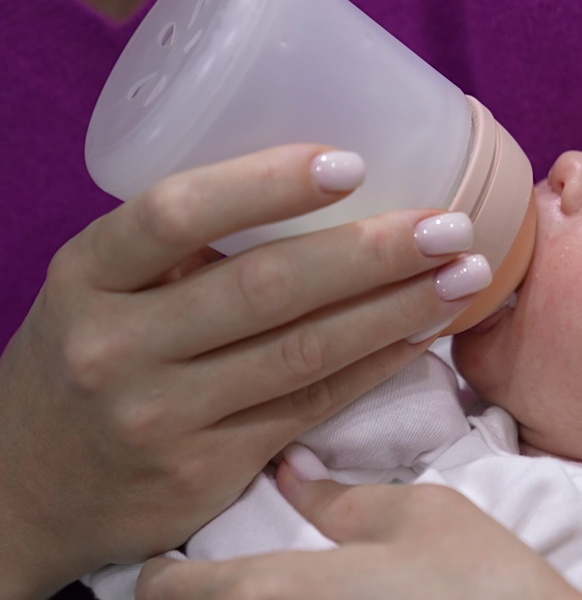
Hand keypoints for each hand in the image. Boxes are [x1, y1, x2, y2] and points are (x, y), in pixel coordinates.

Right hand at [0, 145, 490, 598]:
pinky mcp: (203, 470)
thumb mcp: (100, 290)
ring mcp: (161, 417)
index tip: (351, 162)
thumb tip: (321, 183)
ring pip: (303, 353)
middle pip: (265, 287)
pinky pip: (311, 406)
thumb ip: (180, 247)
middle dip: (374, 251)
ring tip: (465, 272)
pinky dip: (377, 364)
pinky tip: (424, 331)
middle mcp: (117, 346)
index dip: (268, 183)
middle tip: (450, 223)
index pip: (176, 213)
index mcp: (87, 275)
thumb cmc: (84, 360)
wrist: (22, 492)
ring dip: (398, 309)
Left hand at [136, 459, 581, 599]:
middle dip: (200, 596)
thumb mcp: (415, 516)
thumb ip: (339, 499)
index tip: (181, 557)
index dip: (163, 570)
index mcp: (271, 591)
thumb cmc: (476, 581)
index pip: (163, 590)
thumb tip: (291, 472)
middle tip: (226, 570)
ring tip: (283, 591)